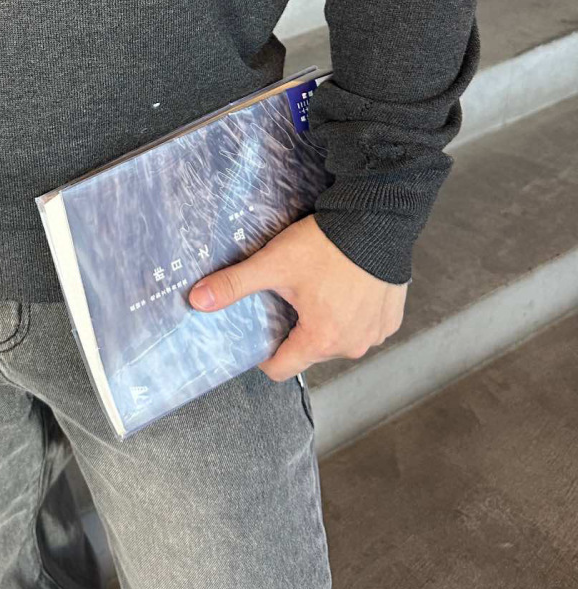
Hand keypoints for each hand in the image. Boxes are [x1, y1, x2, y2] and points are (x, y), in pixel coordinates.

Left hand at [187, 215, 406, 380]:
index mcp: (321, 340)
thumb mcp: (274, 264)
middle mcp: (352, 345)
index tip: (260, 331)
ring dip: (327, 320)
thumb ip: (234, 284)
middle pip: (310, 351)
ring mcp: (375, 333)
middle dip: (296, 329)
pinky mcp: (391, 317)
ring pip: (338, 338)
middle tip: (290, 296)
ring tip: (319, 287)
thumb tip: (197, 300)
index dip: (264, 353)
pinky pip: (364, 325)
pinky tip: (346, 286)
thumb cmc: (328, 246)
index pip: (281, 368)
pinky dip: (353, 312)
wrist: (377, 220)